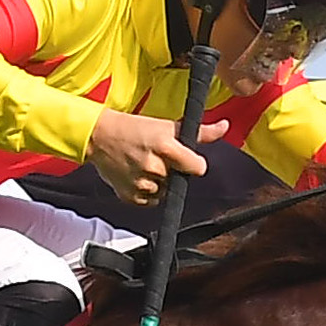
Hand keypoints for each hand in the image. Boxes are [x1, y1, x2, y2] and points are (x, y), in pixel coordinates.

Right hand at [85, 108, 223, 207]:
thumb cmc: (134, 128)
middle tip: (157, 157)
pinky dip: (147, 192)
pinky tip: (137, 175)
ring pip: (166, 192)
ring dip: (160, 182)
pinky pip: (151, 201)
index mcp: (166, 147)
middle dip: (173, 171)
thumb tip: (225, 126)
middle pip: (180, 180)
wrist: (99, 136)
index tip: (184, 159)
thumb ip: (200, 131)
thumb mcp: (167, 125)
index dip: (193, 164)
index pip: (198, 168)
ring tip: (144, 165)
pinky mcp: (131, 197)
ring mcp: (142, 185)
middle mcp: (155, 167)